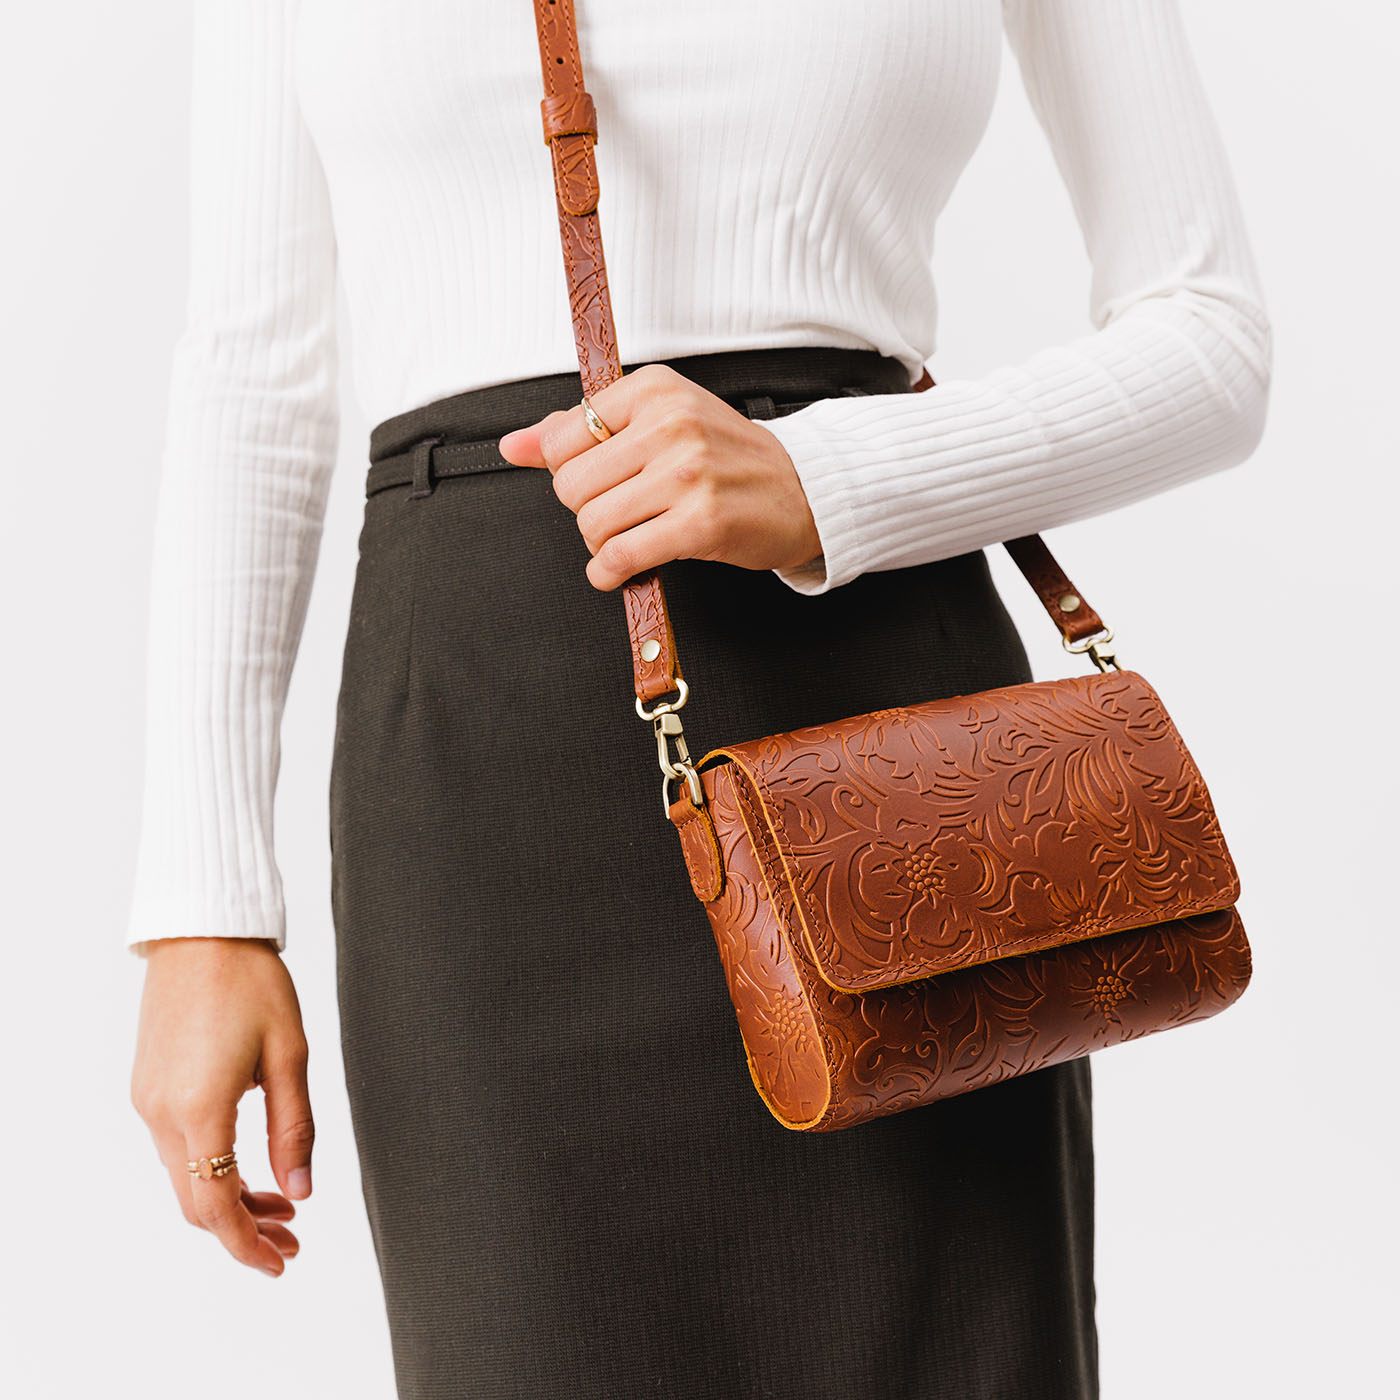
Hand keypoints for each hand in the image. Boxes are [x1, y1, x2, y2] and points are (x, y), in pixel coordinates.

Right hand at [130, 937, 313, 1277]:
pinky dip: (210, 1170)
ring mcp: (148, 1101)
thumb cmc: (252, 984)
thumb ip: (295, 1128)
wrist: (202, 933)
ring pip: (184, 1178)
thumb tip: (301, 1190)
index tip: (280, 1262)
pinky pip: (176, 1149)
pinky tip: (250, 1167)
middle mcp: (162, 1113)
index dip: (247, 1244)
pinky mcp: (148, 1087)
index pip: (216, 1207)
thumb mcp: (290, 1055)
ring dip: (229, 1200)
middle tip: (292, 1240)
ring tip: (283, 1206)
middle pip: (195, 1203)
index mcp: (199, 1109)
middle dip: (243, 1230)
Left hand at [497, 362, 821, 589]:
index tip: (601, 481)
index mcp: (655, 389)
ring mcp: (687, 474)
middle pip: (571, 485)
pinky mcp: (700, 523)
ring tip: (629, 539)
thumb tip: (513, 445)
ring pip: (592, 523)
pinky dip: (611, 572)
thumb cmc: (727, 457)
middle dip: (586, 511)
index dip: (571, 471)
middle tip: (620, 514)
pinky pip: (622, 555)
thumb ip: (580, 429)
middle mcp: (671, 424)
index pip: (563, 437)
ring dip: (601, 545)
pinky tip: (623, 569)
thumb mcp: (657, 421)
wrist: (803, 490)